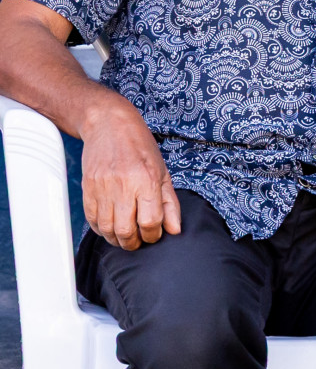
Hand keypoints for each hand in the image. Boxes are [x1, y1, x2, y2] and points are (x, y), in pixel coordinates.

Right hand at [79, 101, 180, 250]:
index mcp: (147, 180)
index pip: (150, 221)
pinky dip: (101, 230)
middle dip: (134, 243)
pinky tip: (110, 228)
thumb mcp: (163, 172)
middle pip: (126, 230)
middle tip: (139, 242)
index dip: (153, 235)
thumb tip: (175, 230)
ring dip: (117, 240)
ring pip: (107, 229)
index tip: (154, 235)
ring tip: (125, 237)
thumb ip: (170, 203)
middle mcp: (123, 186)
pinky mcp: (87, 189)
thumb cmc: (140, 147)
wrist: (109, 125)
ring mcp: (102, 188)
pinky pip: (92, 219)